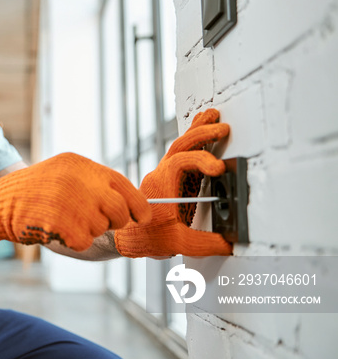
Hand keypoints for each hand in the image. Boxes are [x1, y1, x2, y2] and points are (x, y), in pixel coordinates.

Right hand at [0, 152, 150, 251]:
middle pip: (119, 210)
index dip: (138, 206)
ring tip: (64, 219)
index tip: (141, 217)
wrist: (0, 203)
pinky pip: (84, 241)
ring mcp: (72, 203)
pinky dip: (74, 241)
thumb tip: (129, 205)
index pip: (124, 186)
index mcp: (82, 166)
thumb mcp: (64, 174)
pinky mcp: (63, 225)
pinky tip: (56, 229)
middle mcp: (80, 181)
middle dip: (115, 221)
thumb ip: (95, 184)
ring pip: (101, 228)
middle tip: (98, 222)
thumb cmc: (35, 192)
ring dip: (88, 230)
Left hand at [114, 109, 232, 256]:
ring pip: (179, 146)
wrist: (129, 236)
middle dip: (201, 134)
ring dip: (196, 131)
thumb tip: (229, 242)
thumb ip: (204, 243)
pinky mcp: (172, 178)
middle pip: (179, 146)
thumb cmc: (147, 237)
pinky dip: (193, 141)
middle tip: (222, 127)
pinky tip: (204, 132)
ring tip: (212, 115)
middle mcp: (161, 175)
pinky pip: (181, 154)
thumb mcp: (177, 243)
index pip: (180, 163)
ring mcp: (165, 174)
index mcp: (161, 186)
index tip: (218, 168)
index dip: (200, 160)